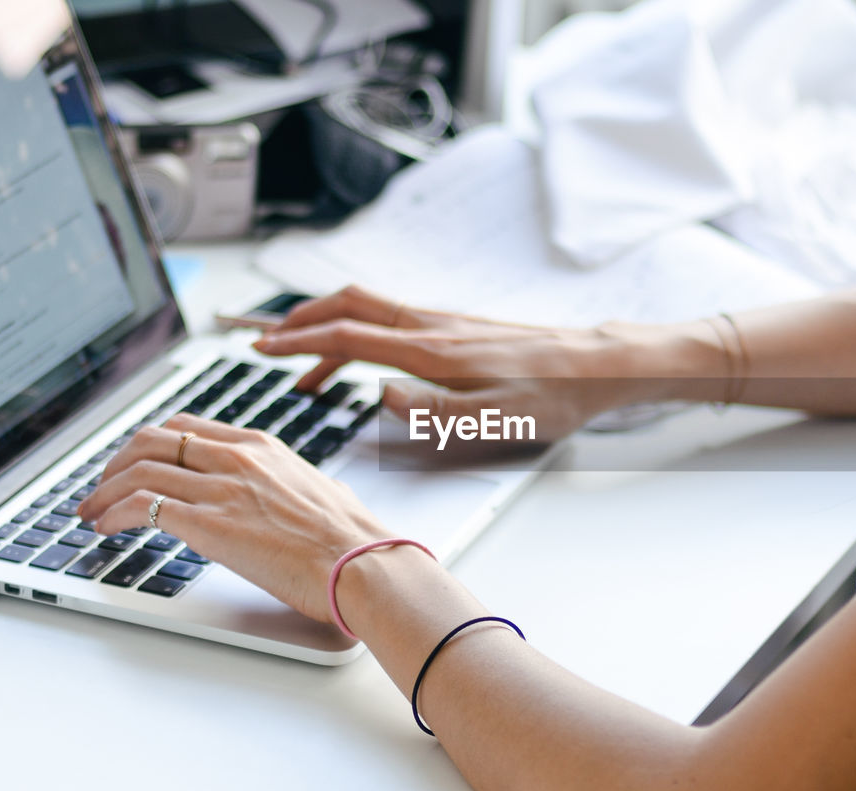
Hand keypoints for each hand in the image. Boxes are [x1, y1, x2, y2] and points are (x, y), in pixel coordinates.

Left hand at [77, 414, 405, 623]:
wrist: (361, 564)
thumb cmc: (351, 539)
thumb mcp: (322, 492)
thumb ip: (299, 486)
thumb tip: (305, 494)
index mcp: (262, 447)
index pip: (187, 427)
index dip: (149, 444)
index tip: (135, 464)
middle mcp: (236, 458)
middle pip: (152, 439)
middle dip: (116, 462)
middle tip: (102, 487)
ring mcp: (221, 488)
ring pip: (137, 469)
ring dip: (102, 491)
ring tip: (90, 512)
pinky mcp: (209, 523)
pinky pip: (141, 505)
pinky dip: (112, 514)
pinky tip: (106, 528)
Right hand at [251, 285, 662, 441]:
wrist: (596, 365)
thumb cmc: (553, 395)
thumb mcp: (497, 419)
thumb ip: (434, 412)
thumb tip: (380, 394)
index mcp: (433, 351)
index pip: (347, 337)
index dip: (298, 342)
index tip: (260, 349)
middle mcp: (433, 326)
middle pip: (348, 305)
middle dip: (300, 319)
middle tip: (266, 341)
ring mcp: (445, 323)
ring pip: (368, 309)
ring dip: (328, 325)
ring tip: (304, 362)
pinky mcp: (459, 328)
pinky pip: (392, 319)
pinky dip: (360, 331)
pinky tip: (364, 358)